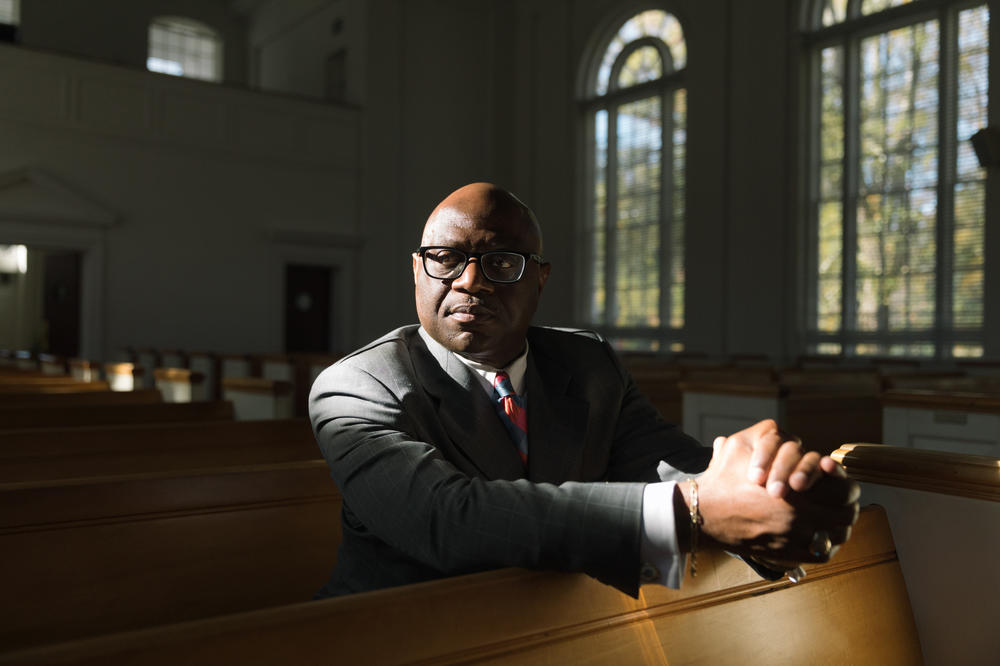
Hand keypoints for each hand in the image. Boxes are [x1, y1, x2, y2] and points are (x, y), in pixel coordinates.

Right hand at [689, 420, 859, 563]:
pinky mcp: (789, 555)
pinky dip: (826, 545)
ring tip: (833, 517)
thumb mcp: (741, 447)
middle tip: (842, 500)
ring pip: (838, 535)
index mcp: (795, 489)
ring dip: (839, 525)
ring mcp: (796, 538)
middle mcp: (801, 516)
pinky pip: (823, 553)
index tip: (834, 478)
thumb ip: (766, 438)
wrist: (703, 514)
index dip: (844, 482)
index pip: (843, 489)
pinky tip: (821, 536)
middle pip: (847, 514)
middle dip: (847, 505)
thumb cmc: (722, 481)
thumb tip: (779, 433)